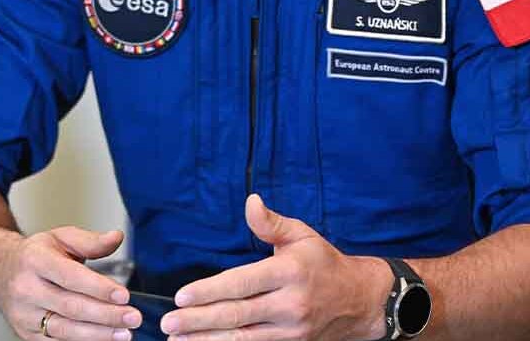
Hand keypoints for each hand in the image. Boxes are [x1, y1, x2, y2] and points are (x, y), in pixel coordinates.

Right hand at [0, 225, 143, 340]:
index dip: (98, 288)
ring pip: (64, 329)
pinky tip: (103, 338)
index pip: (70, 277)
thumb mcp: (60, 237)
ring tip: (123, 333)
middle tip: (132, 317)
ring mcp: (24, 315)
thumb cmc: (34, 255)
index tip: (123, 295)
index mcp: (35, 260)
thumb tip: (116, 237)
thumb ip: (91, 240)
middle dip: (105, 314)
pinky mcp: (27, 334)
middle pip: (70, 306)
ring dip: (98, 334)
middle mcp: (26, 289)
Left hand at [160, 194, 390, 340]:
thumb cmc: (324, 263)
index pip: (243, 283)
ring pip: (243, 338)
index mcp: (290, 272)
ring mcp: (292, 330)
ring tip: (178, 340)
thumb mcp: (302, 235)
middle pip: (237, 314)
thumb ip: (271, 223)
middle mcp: (291, 303)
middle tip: (170, 323)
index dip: (210, 290)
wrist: (359, 300)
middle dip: (199, 320)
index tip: (183, 296)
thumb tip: (250, 202)